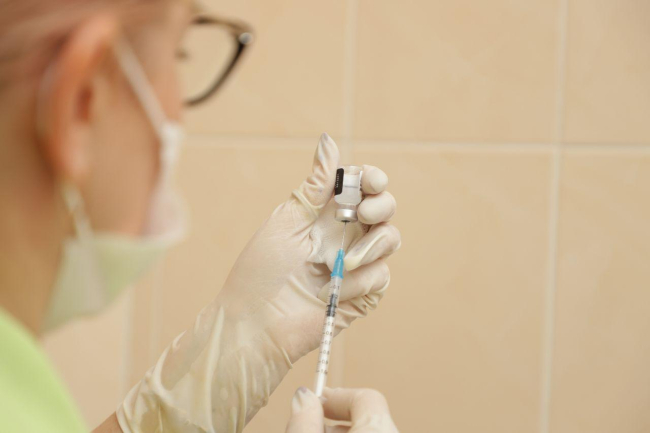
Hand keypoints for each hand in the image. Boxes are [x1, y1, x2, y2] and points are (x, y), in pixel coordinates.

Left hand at [118, 134, 400, 431]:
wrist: (258, 323)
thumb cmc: (262, 270)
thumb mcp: (288, 220)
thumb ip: (315, 185)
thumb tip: (328, 140)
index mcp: (326, 213)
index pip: (362, 185)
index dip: (372, 178)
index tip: (368, 180)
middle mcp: (345, 234)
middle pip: (384, 208)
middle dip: (380, 206)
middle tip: (360, 214)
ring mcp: (357, 263)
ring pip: (389, 239)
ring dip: (371, 245)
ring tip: (342, 263)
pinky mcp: (364, 292)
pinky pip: (382, 275)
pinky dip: (361, 280)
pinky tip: (334, 290)